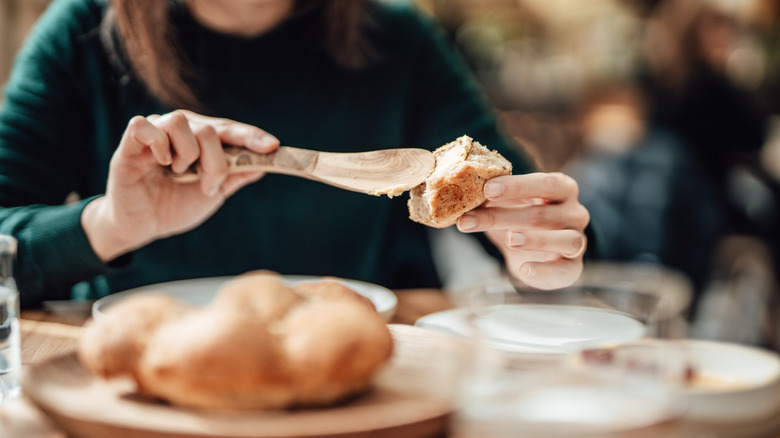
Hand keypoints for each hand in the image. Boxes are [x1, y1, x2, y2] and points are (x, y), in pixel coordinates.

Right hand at [82, 110, 278, 261]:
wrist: (142, 227)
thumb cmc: (174, 206)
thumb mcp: (212, 194)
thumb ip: (234, 177)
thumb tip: (263, 165)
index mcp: (201, 140)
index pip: (230, 129)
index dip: (251, 136)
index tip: (273, 146)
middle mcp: (180, 130)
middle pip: (209, 128)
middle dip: (216, 162)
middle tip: (208, 186)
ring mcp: (155, 134)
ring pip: (181, 122)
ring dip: (187, 154)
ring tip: (179, 173)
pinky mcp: (129, 143)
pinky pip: (145, 126)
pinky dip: (158, 143)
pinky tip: (162, 162)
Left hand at [456, 172, 589, 289]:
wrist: (539, 253)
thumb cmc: (523, 218)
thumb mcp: (508, 204)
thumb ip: (492, 198)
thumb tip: (460, 194)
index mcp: (562, 188)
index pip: (545, 183)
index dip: (516, 186)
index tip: (486, 189)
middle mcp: (575, 212)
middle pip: (543, 213)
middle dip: (504, 216)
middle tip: (470, 218)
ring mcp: (578, 240)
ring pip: (563, 239)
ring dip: (534, 240)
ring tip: (509, 239)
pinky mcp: (574, 267)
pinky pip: (564, 269)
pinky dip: (544, 270)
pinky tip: (524, 269)